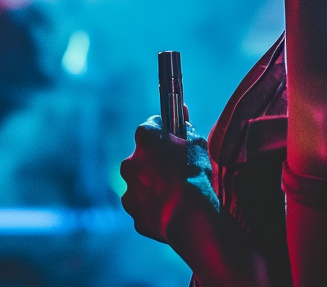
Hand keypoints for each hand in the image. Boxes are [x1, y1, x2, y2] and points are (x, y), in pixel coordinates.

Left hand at [120, 115, 217, 243]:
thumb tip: (182, 110)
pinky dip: (153, 208)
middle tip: (172, 168)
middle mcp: (130, 162)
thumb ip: (185, 127)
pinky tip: (171, 210)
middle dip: (152, 161)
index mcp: (144, 139)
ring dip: (151, 186)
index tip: (171, 138)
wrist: (190, 215)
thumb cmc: (195, 173)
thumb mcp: (196, 142)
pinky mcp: (134, 215)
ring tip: (173, 193)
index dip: (161, 132)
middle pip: (140, 158)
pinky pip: (144, 208)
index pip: (150, 128)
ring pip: (139, 184)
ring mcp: (129, 190)